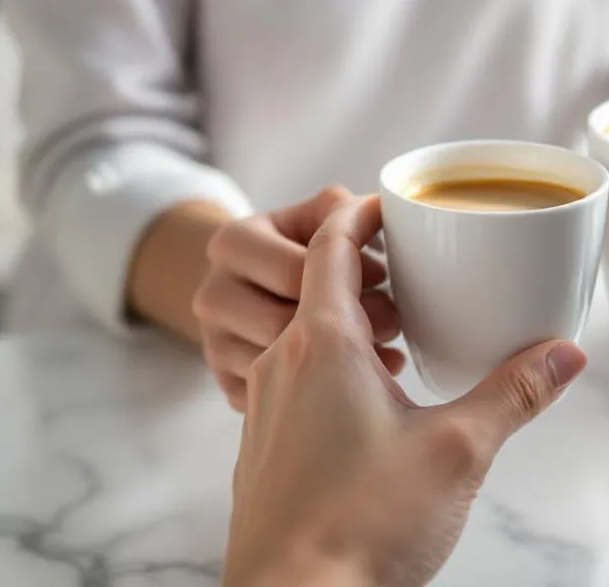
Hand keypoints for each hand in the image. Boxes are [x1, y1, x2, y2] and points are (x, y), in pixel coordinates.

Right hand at [192, 186, 403, 411]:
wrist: (248, 289)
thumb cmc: (297, 249)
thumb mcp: (313, 216)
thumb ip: (339, 208)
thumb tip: (376, 207)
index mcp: (234, 243)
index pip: (297, 270)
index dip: (353, 276)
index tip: (384, 277)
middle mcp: (213, 294)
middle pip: (290, 322)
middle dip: (354, 325)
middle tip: (395, 323)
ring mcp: (215, 345)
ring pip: (284, 369)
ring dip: (344, 366)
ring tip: (385, 352)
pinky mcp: (227, 386)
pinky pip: (277, 402)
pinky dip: (323, 397)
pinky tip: (359, 384)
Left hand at [222, 195, 587, 586]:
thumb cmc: (362, 526)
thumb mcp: (458, 451)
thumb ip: (513, 394)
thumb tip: (565, 354)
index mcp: (323, 344)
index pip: (331, 244)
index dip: (360, 213)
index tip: (392, 203)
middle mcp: (281, 364)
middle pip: (315, 286)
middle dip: (364, 271)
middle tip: (416, 273)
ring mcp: (265, 409)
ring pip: (303, 339)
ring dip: (348, 324)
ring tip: (402, 339)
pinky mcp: (265, 451)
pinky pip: (294, 384)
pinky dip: (331, 371)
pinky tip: (373, 409)